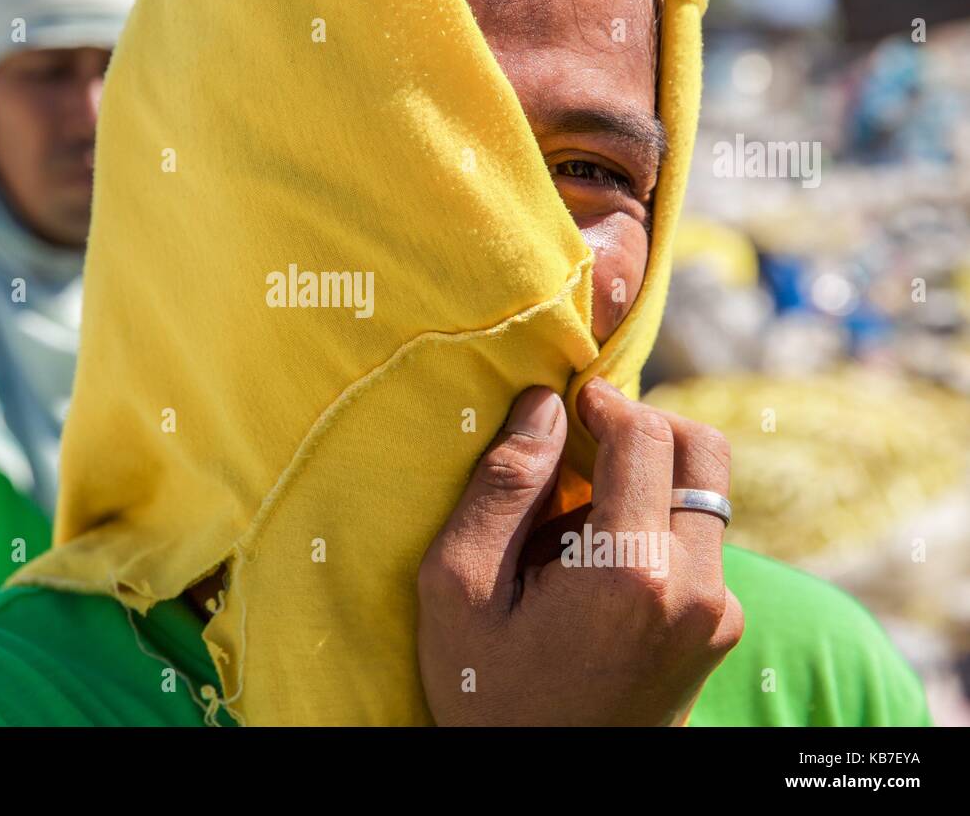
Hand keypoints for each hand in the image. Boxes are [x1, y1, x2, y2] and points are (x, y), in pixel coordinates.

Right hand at [416, 377, 743, 724]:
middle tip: (582, 443)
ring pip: (703, 496)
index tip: (568, 400)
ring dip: (648, 481)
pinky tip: (596, 563)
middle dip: (644, 427)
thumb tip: (542, 406)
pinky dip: (656, 523)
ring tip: (576, 523)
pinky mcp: (718, 632)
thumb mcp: (458, 590)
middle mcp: (697, 591)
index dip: (605, 401)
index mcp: (632, 573)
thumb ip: (501, 488)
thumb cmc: (487, 696)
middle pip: (702, 454)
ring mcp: (717, 616)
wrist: (541, 791)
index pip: (647, 437)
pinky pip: (700, 542)